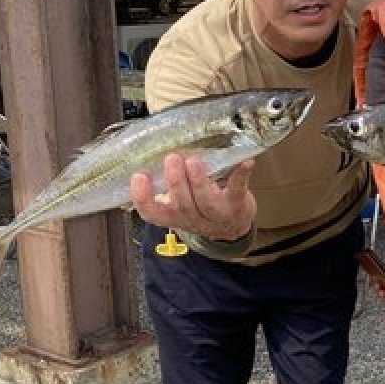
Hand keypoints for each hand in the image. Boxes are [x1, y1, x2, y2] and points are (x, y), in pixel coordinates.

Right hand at [130, 154, 255, 240]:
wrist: (233, 226)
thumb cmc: (200, 206)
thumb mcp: (179, 203)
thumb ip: (165, 188)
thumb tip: (144, 157)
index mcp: (174, 216)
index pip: (152, 213)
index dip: (143, 198)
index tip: (138, 176)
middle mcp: (193, 218)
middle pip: (181, 204)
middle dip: (176, 182)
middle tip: (171, 159)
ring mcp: (216, 214)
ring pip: (206, 201)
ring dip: (199, 181)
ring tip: (193, 162)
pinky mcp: (237, 204)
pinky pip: (238, 190)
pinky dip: (241, 175)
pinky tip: (246, 162)